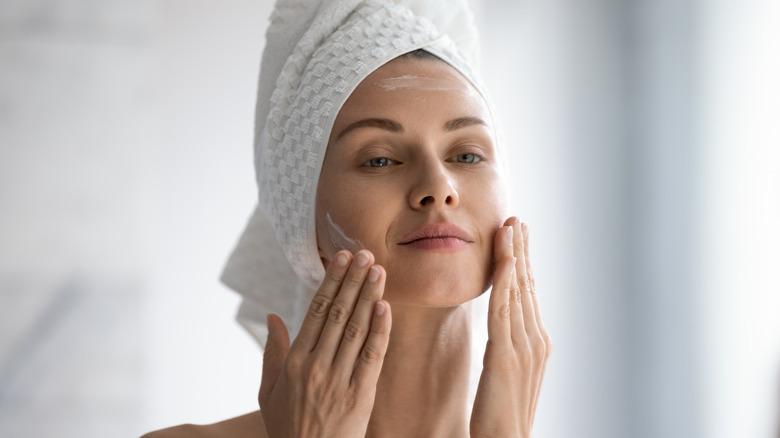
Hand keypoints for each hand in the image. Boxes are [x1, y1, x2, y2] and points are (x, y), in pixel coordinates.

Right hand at [259, 249, 391, 437]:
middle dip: (353, 281)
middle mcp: (317, 366)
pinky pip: (373, 356)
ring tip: (378, 270)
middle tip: (365, 254)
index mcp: (294, 362)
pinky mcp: (361, 395)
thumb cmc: (287, 428)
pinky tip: (385, 307)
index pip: (316, 311)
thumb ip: (272, 352)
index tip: (342, 259)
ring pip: (357, 329)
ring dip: (368, 296)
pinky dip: (379, 330)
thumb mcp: (268, 392)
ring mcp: (340, 380)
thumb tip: (273, 316)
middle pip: (339, 313)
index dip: (331, 282)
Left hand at [470, 218, 550, 437]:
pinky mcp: (506, 356)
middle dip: (522, 251)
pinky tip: (503, 258)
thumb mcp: (506, 375)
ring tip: (510, 226)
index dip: (523, 263)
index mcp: (534, 344)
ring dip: (514, 255)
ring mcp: (524, 347)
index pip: (527, 294)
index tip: (518, 236)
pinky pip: (504, 310)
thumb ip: (506, 349)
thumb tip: (501, 331)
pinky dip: (505, 280)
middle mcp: (535, 340)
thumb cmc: (501, 417)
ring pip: (517, 291)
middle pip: (527, 286)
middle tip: (517, 220)